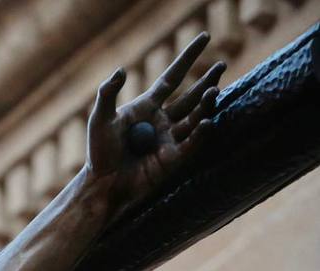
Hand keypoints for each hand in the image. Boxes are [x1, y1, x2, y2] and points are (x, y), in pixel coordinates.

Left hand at [85, 32, 223, 218]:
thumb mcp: (100, 120)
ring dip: (205, 103)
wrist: (102, 184)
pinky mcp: (174, 158)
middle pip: (190, 96)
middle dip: (206, 81)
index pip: (173, 77)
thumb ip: (108, 94)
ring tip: (213, 90)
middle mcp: (162, 120)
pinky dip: (200, 132)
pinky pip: (192, 142)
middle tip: (221, 65)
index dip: (189, 57)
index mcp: (147, 107)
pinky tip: (207, 121)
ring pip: (194, 116)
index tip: (206, 37)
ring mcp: (170, 139)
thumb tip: (121, 69)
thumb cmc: (99, 152)